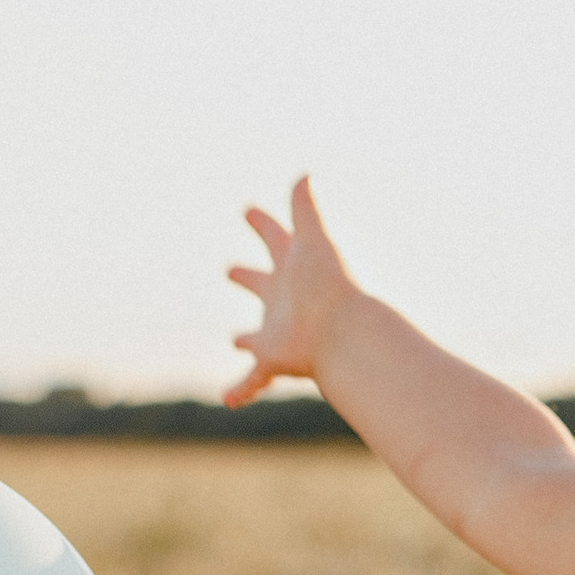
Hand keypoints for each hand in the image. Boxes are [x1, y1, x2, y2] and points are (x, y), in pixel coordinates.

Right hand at [225, 175, 357, 405]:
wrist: (347, 334)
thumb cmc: (332, 287)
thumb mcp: (315, 241)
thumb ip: (307, 209)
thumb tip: (305, 174)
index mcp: (293, 269)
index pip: (275, 238)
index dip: (262, 223)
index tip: (248, 209)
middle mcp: (285, 300)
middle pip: (262, 284)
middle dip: (248, 276)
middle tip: (231, 269)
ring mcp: (278, 331)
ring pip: (255, 336)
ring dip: (246, 338)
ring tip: (235, 338)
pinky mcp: (272, 359)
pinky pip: (251, 378)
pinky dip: (239, 388)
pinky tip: (227, 400)